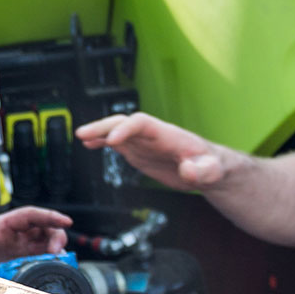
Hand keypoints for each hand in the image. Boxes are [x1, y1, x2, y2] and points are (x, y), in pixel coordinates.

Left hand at [0, 206, 71, 262]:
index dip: (49, 216)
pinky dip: (48, 254)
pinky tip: (52, 261)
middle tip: (60, 249)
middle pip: (41, 226)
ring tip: (58, 257)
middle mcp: (9, 232)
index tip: (65, 221)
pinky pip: (37, 252)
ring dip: (54, 245)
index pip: (30, 215)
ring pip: (42, 238)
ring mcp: (13, 244)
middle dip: (56, 233)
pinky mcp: (15, 256)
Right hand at [76, 113, 234, 188]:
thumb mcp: (211, 171)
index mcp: (168, 134)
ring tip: (81, 137)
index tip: (113, 140)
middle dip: (104, 126)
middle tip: (85, 134)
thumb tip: (188, 170)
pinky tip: (89, 144)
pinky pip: (117, 143)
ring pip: (117, 131)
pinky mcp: (139, 152)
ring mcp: (144, 142)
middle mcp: (152, 134)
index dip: (126, 129)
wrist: (209, 168)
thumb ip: (202, 171)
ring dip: (98, 132)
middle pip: (124, 122)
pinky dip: (102, 142)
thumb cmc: (212, 166)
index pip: (142, 123)